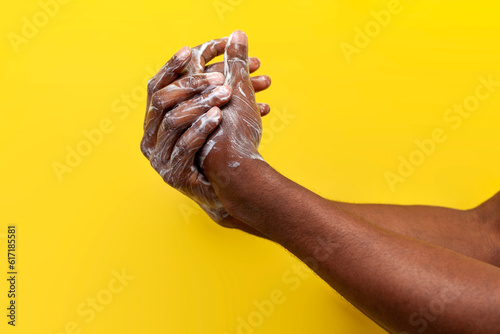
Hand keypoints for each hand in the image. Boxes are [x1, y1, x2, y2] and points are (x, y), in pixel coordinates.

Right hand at [141, 38, 270, 226]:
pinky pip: (184, 147)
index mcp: (156, 121)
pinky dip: (201, 128)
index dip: (170, 68)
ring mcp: (160, 158)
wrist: (228, 187)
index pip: (156, 87)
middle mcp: (151, 138)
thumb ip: (215, 81)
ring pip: (173, 122)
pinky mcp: (174, 175)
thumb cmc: (222, 145)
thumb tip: (235, 40)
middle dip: (191, 85)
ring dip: (200, 103)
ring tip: (226, 93)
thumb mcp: (217, 108)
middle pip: (162, 101)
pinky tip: (218, 116)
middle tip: (220, 76)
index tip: (189, 51)